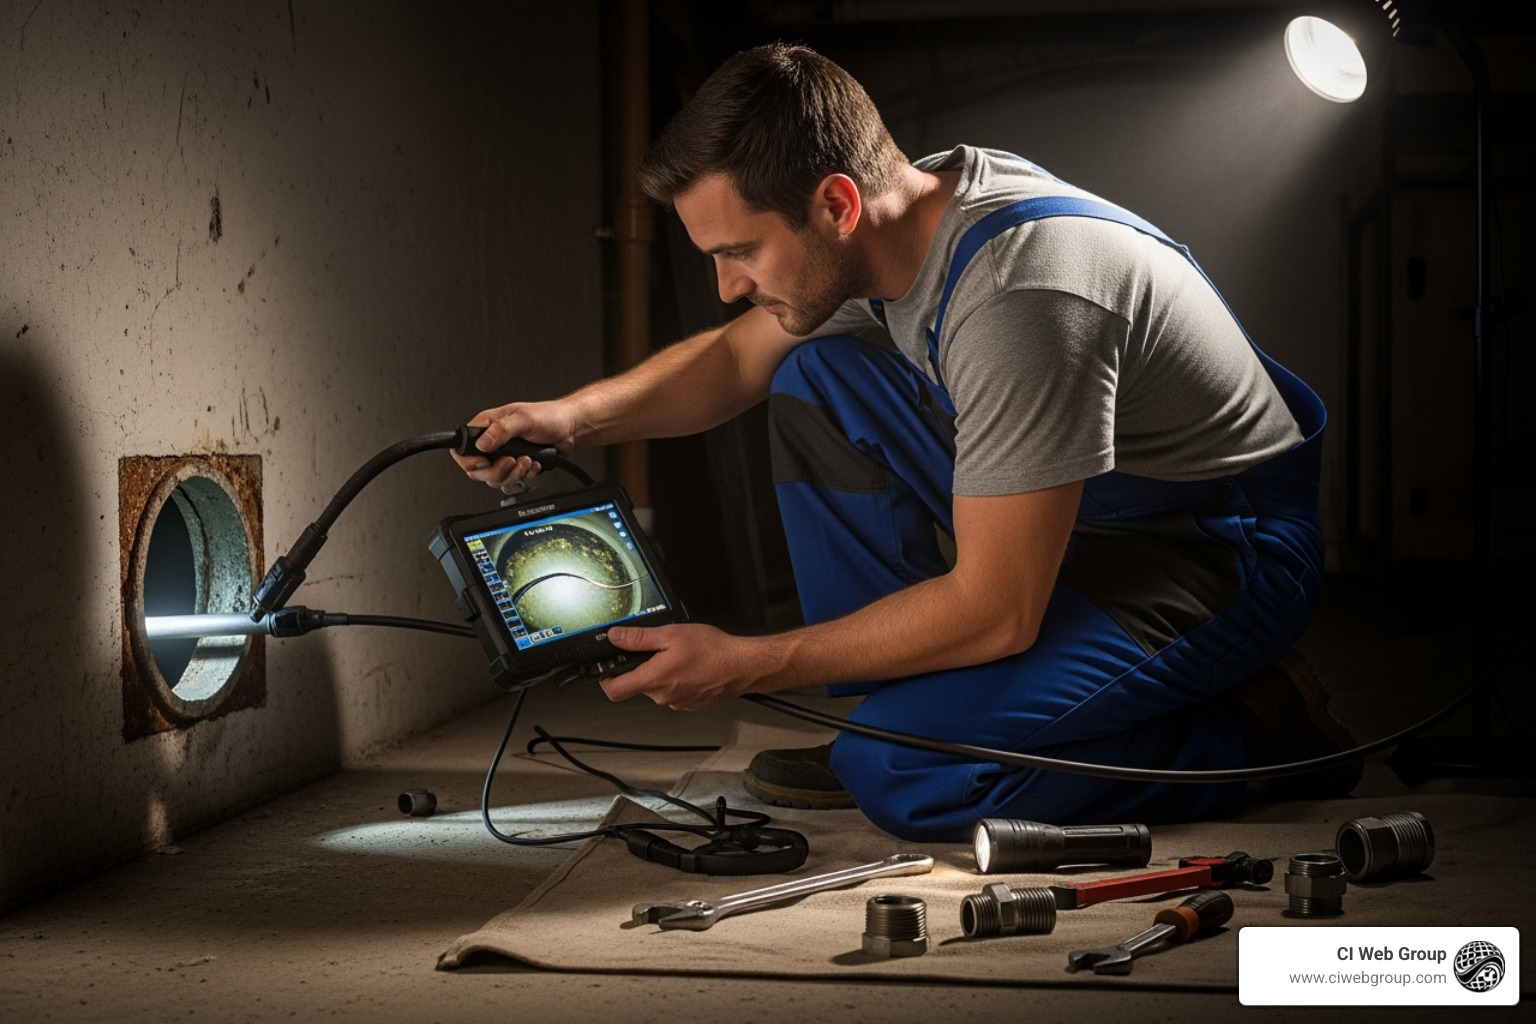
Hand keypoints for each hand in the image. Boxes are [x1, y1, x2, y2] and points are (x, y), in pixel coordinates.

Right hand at [452, 399, 578, 487]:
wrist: (570, 428)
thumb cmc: (549, 416)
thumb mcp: (524, 419)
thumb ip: (501, 430)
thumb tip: (482, 442)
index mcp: (488, 425)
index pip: (462, 446)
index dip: (468, 460)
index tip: (484, 462)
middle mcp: (492, 441)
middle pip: (477, 469)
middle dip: (495, 471)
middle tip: (511, 462)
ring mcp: (503, 455)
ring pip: (494, 478)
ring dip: (513, 473)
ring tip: (527, 460)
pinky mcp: (515, 465)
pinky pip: (512, 479)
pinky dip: (525, 474)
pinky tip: (534, 462)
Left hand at [600, 624, 773, 709]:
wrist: (743, 666)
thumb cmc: (713, 651)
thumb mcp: (671, 634)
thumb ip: (639, 638)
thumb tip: (616, 637)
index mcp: (654, 679)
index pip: (614, 691)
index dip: (605, 679)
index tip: (607, 668)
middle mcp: (663, 696)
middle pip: (637, 685)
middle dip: (644, 667)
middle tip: (660, 648)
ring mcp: (677, 703)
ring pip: (658, 687)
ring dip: (663, 672)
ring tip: (681, 656)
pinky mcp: (690, 704)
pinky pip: (674, 691)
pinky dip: (678, 679)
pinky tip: (692, 666)